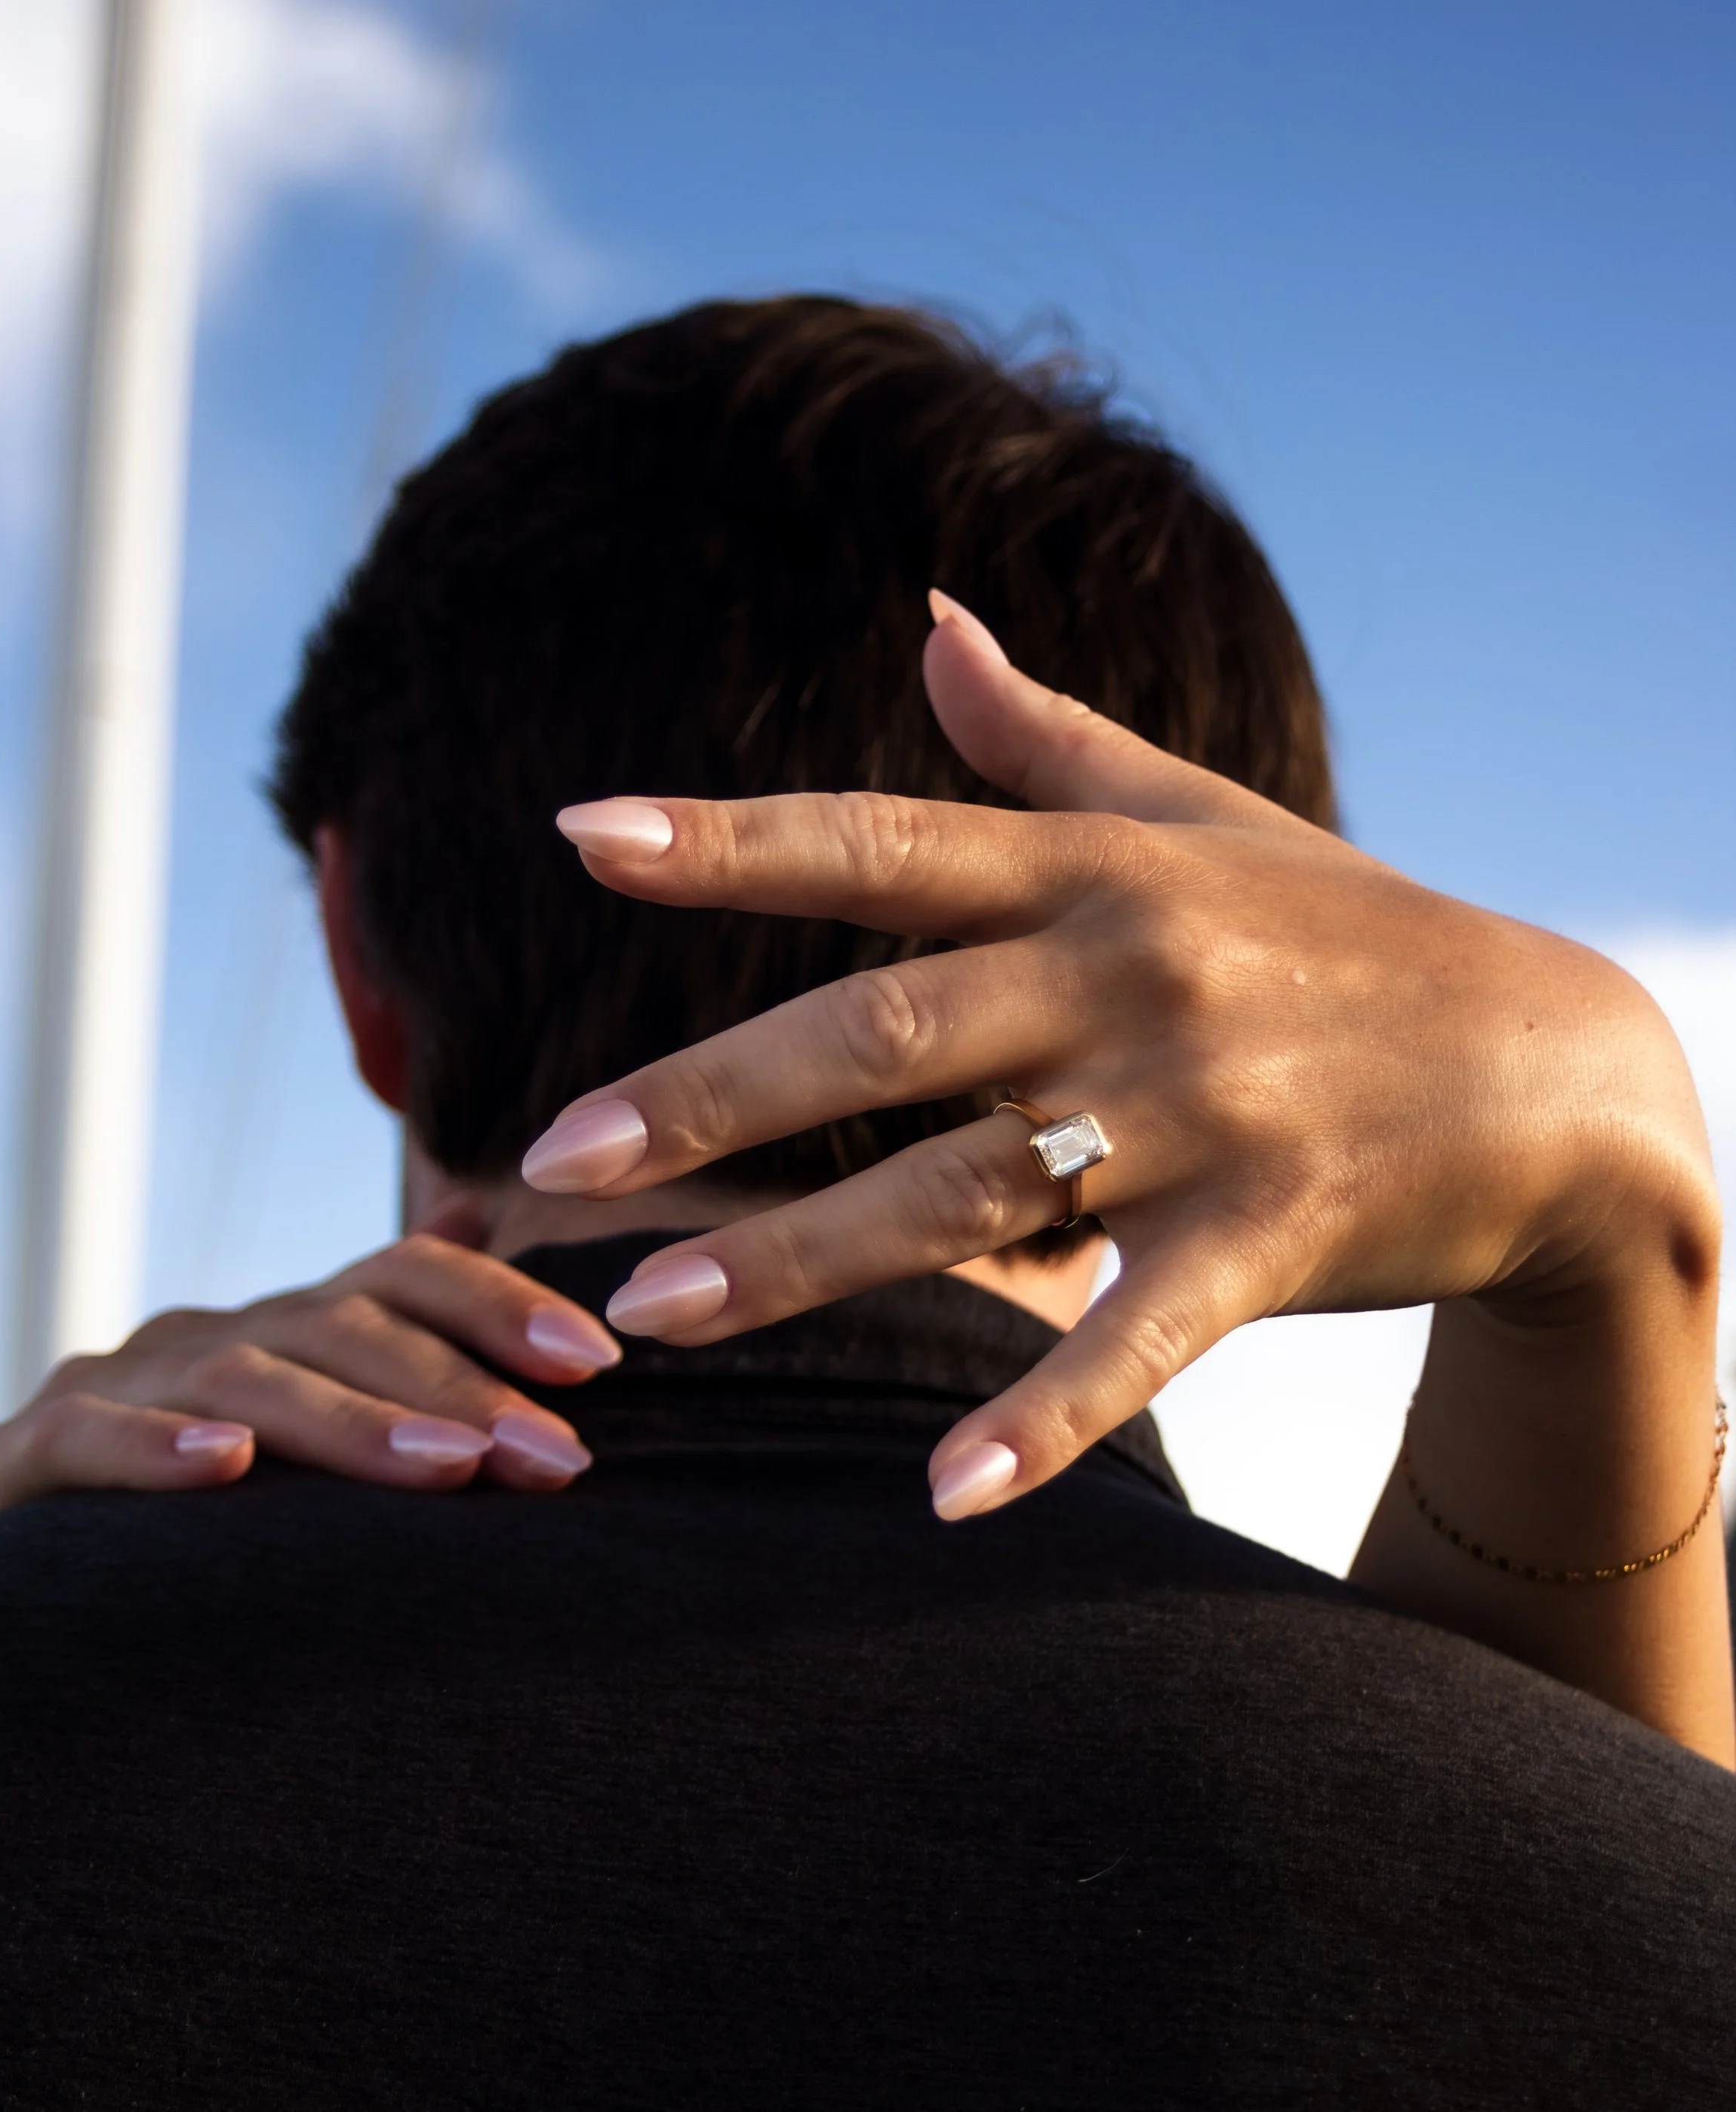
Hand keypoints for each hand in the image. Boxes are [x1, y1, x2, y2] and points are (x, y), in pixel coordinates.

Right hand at [0, 1203, 620, 1523]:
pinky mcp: (10, 1462)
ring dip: (349, 1422)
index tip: (596, 1362)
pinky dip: (155, 1447)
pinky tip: (225, 1466)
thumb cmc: (196, 1552)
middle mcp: (198, 1340)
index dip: (497, 1303)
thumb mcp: (318, 1461)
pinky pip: (85, 1434)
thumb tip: (489, 1214)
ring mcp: (104, 1389)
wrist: (19, 1635)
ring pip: (237, 1379)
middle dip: (459, 1388)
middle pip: (338, 1326)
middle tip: (555, 1458)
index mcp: (277, 1332)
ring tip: (446, 1463)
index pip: (397, 1276)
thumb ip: (402, 1362)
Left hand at [523, 595, 1727, 1755]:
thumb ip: (1049, 738)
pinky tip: (939, 1497)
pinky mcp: (1268, 1238)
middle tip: (550, 1159)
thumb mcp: (1205, 820)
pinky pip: (1134, 1339)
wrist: (1560, 1068)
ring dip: (800, 1260)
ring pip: (965, 1193)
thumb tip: (927, 615)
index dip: (729, 843)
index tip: (580, 841)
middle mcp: (1130, 977)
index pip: (885, 842)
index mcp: (1098, 870)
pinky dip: (1042, 1420)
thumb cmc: (1353, 936)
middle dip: (709, 1096)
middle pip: (886, 1031)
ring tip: (649, 1321)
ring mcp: (1200, 1113)